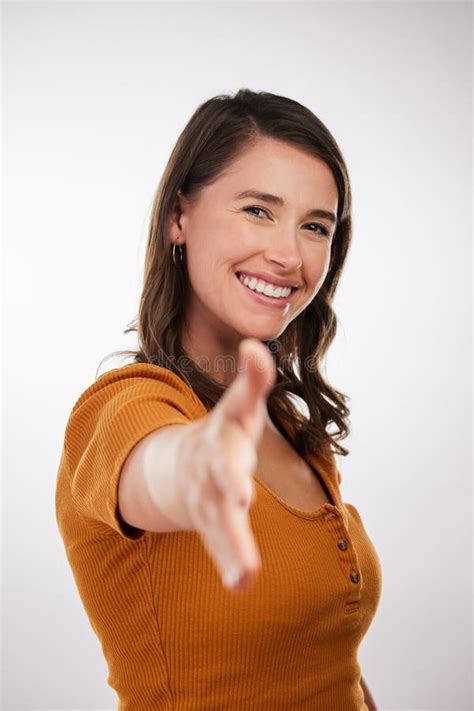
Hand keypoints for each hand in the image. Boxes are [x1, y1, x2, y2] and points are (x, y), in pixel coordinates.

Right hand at [176, 337, 275, 591]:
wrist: (183, 464)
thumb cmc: (224, 432)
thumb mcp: (239, 405)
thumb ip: (252, 380)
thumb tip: (256, 345)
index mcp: (222, 437)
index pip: (228, 440)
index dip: (233, 460)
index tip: (245, 477)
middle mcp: (211, 468)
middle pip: (220, 479)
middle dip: (229, 487)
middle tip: (241, 502)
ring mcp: (209, 498)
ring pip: (219, 522)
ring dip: (232, 546)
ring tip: (246, 577)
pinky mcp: (213, 523)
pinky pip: (221, 544)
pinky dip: (231, 563)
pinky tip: (242, 584)